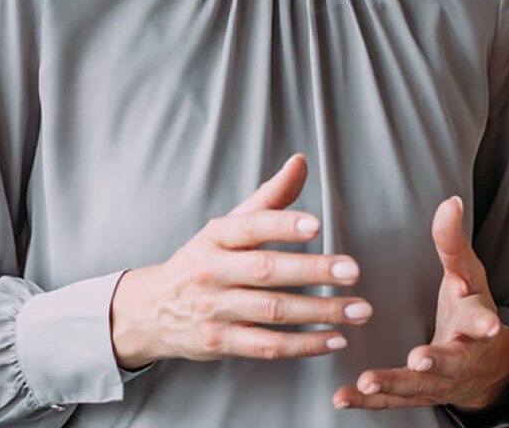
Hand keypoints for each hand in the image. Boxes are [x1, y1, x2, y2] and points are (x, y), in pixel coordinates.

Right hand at [107, 155, 369, 366]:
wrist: (149, 310)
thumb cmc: (200, 263)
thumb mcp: (225, 228)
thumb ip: (267, 199)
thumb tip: (300, 162)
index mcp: (214, 238)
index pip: (250, 227)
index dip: (282, 225)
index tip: (316, 225)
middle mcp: (211, 272)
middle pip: (265, 270)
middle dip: (312, 270)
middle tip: (353, 270)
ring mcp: (213, 310)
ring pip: (272, 311)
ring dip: (319, 311)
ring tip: (358, 309)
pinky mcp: (218, 343)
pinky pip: (266, 346)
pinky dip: (303, 346)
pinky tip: (334, 338)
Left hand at [336, 196, 508, 411]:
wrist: (485, 367)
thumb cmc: (470, 312)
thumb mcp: (468, 276)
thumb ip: (454, 244)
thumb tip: (450, 202)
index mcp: (475, 325)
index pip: (482, 322)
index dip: (484, 323)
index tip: (487, 325)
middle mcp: (460, 358)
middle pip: (451, 362)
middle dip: (437, 361)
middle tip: (420, 360)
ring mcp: (439, 382)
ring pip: (419, 387)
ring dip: (394, 385)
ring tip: (368, 382)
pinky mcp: (417, 395)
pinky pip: (391, 401)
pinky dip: (367, 401)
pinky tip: (342, 397)